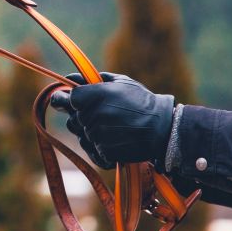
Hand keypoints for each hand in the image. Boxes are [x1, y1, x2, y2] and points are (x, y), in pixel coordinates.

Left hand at [50, 72, 174, 168]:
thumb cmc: (141, 101)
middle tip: (105, 115)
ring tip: (113, 127)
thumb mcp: (120, 82)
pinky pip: (93, 150)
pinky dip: (101, 147)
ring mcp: (98, 136)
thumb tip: (69, 77)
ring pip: (82, 136)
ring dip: (92, 133)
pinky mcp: (104, 153)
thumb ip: (91, 79)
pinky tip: (115, 139)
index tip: (83, 102)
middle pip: (73, 119)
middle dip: (84, 118)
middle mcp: (94, 115)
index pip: (70, 99)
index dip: (74, 101)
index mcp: (95, 95)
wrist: (162, 129)